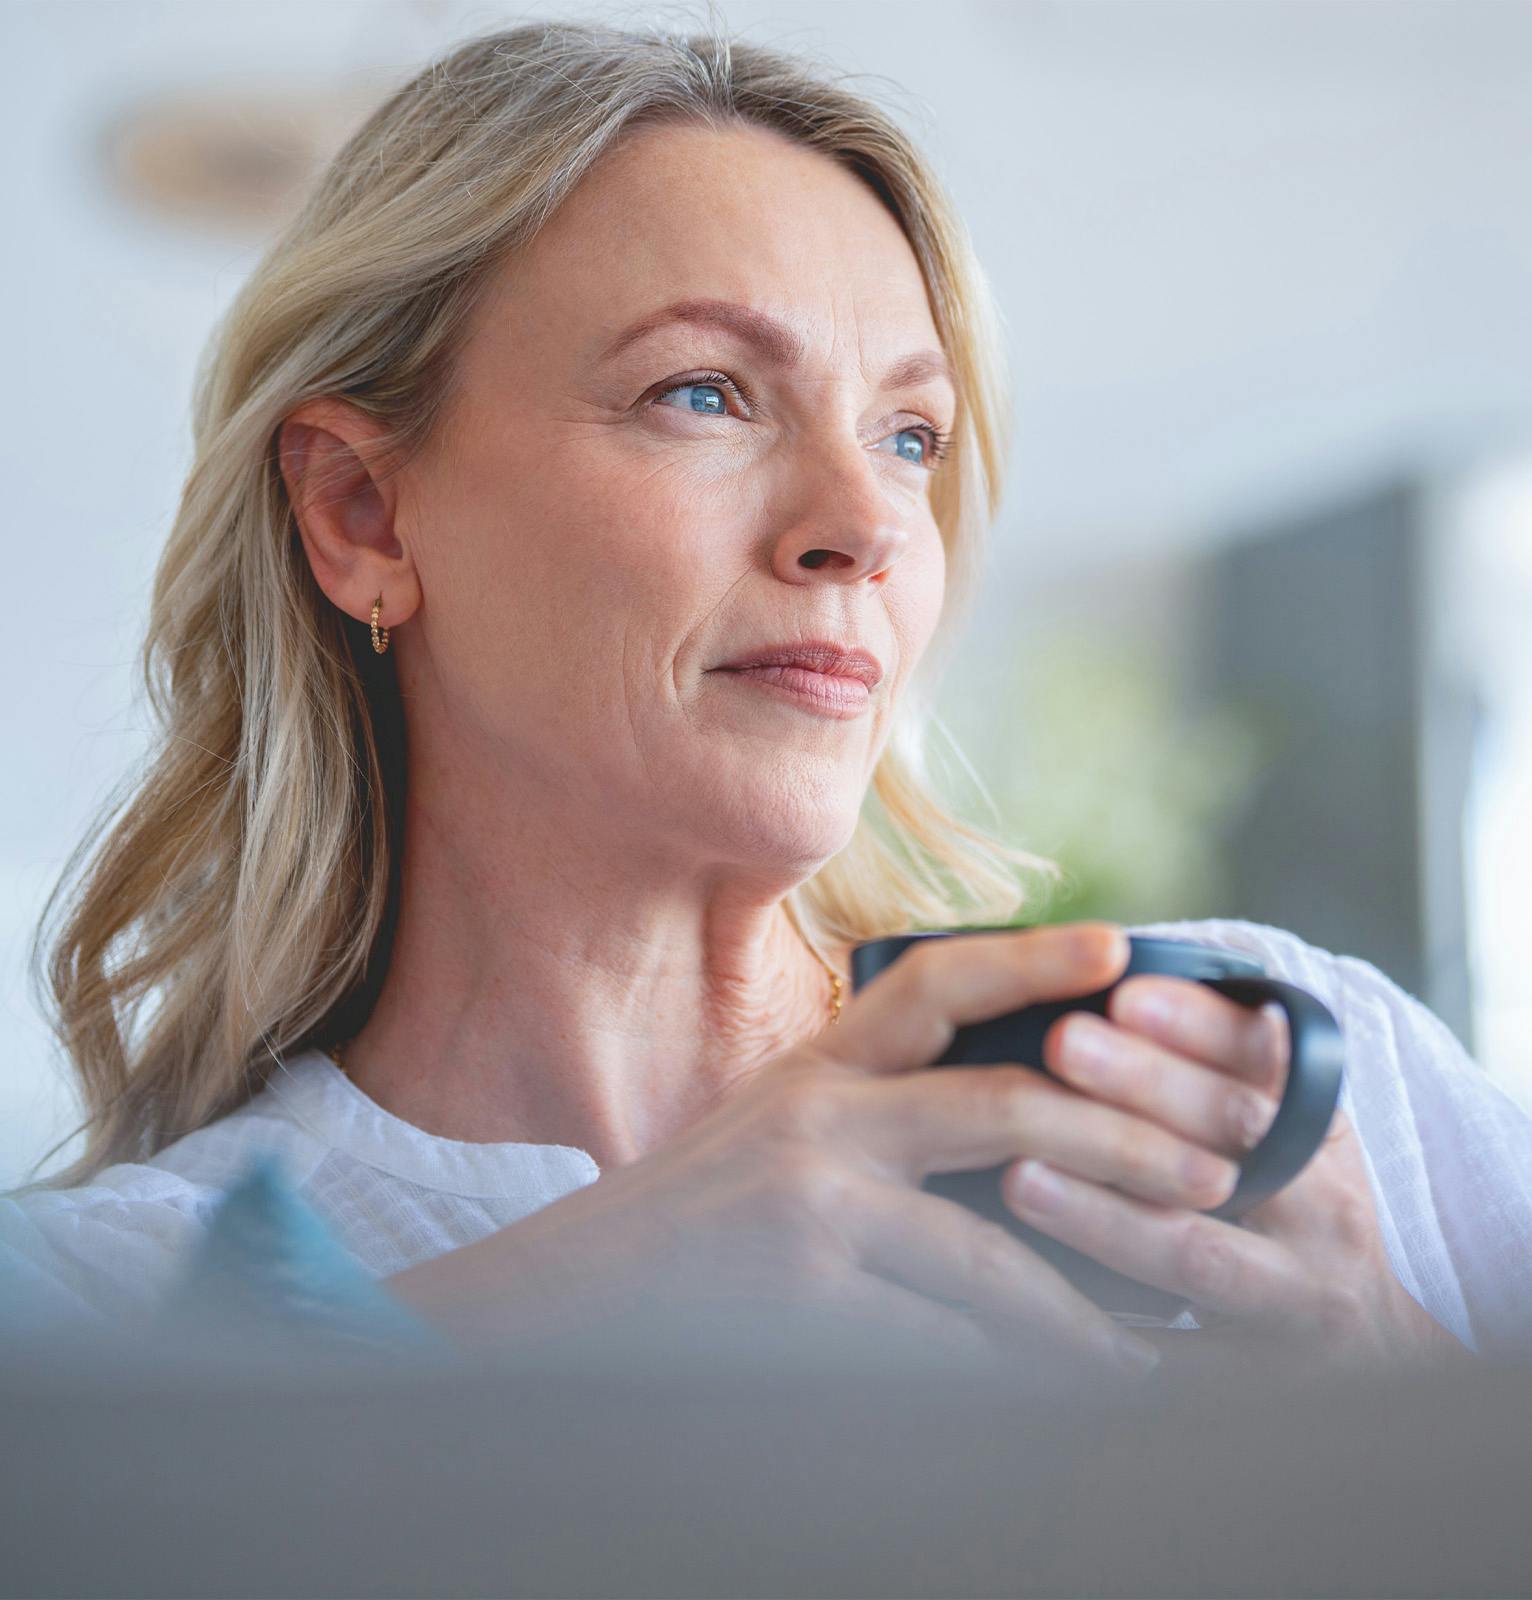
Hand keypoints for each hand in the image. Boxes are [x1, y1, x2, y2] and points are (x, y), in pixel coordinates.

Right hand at [388, 923, 1213, 1384]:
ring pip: (987, 1247)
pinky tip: (1067, 1383)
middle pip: (1000, 1108)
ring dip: (1088, 1293)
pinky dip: (1015, 1369)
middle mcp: (815, 1117)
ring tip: (1164, 1321)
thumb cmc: (695, 1212)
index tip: (1123, 944)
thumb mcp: (780, 1127)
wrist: (574, 1295)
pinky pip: (939, 1341)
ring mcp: (807, 1206)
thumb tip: (1022, 1121)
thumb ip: (877, 1109)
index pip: (933, 982)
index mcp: (818, 1066)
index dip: (1031, 956)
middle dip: (1121, 1139)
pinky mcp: (800, 1297)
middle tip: (1211, 1169)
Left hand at [999, 974, 1475, 1374]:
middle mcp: (1321, 1211)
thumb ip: (1216, 1067)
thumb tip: (1097, 979)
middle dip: (1146, 1088)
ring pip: (1199, 1254)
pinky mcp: (1258, 1379)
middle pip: (1236, 1143)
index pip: (1265, 1063)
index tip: (1124, 988)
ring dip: (1108, 1216)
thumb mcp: (1289, 1131)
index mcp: (1320, 1133)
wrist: (1383, 1349)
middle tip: (1061, 1041)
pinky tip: (1032, 1309)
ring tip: (1020, 1176)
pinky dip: (1104, 1337)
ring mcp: (1294, 1298)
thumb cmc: (1298, 1209)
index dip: (1198, 1025)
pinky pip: (1173, 1364)